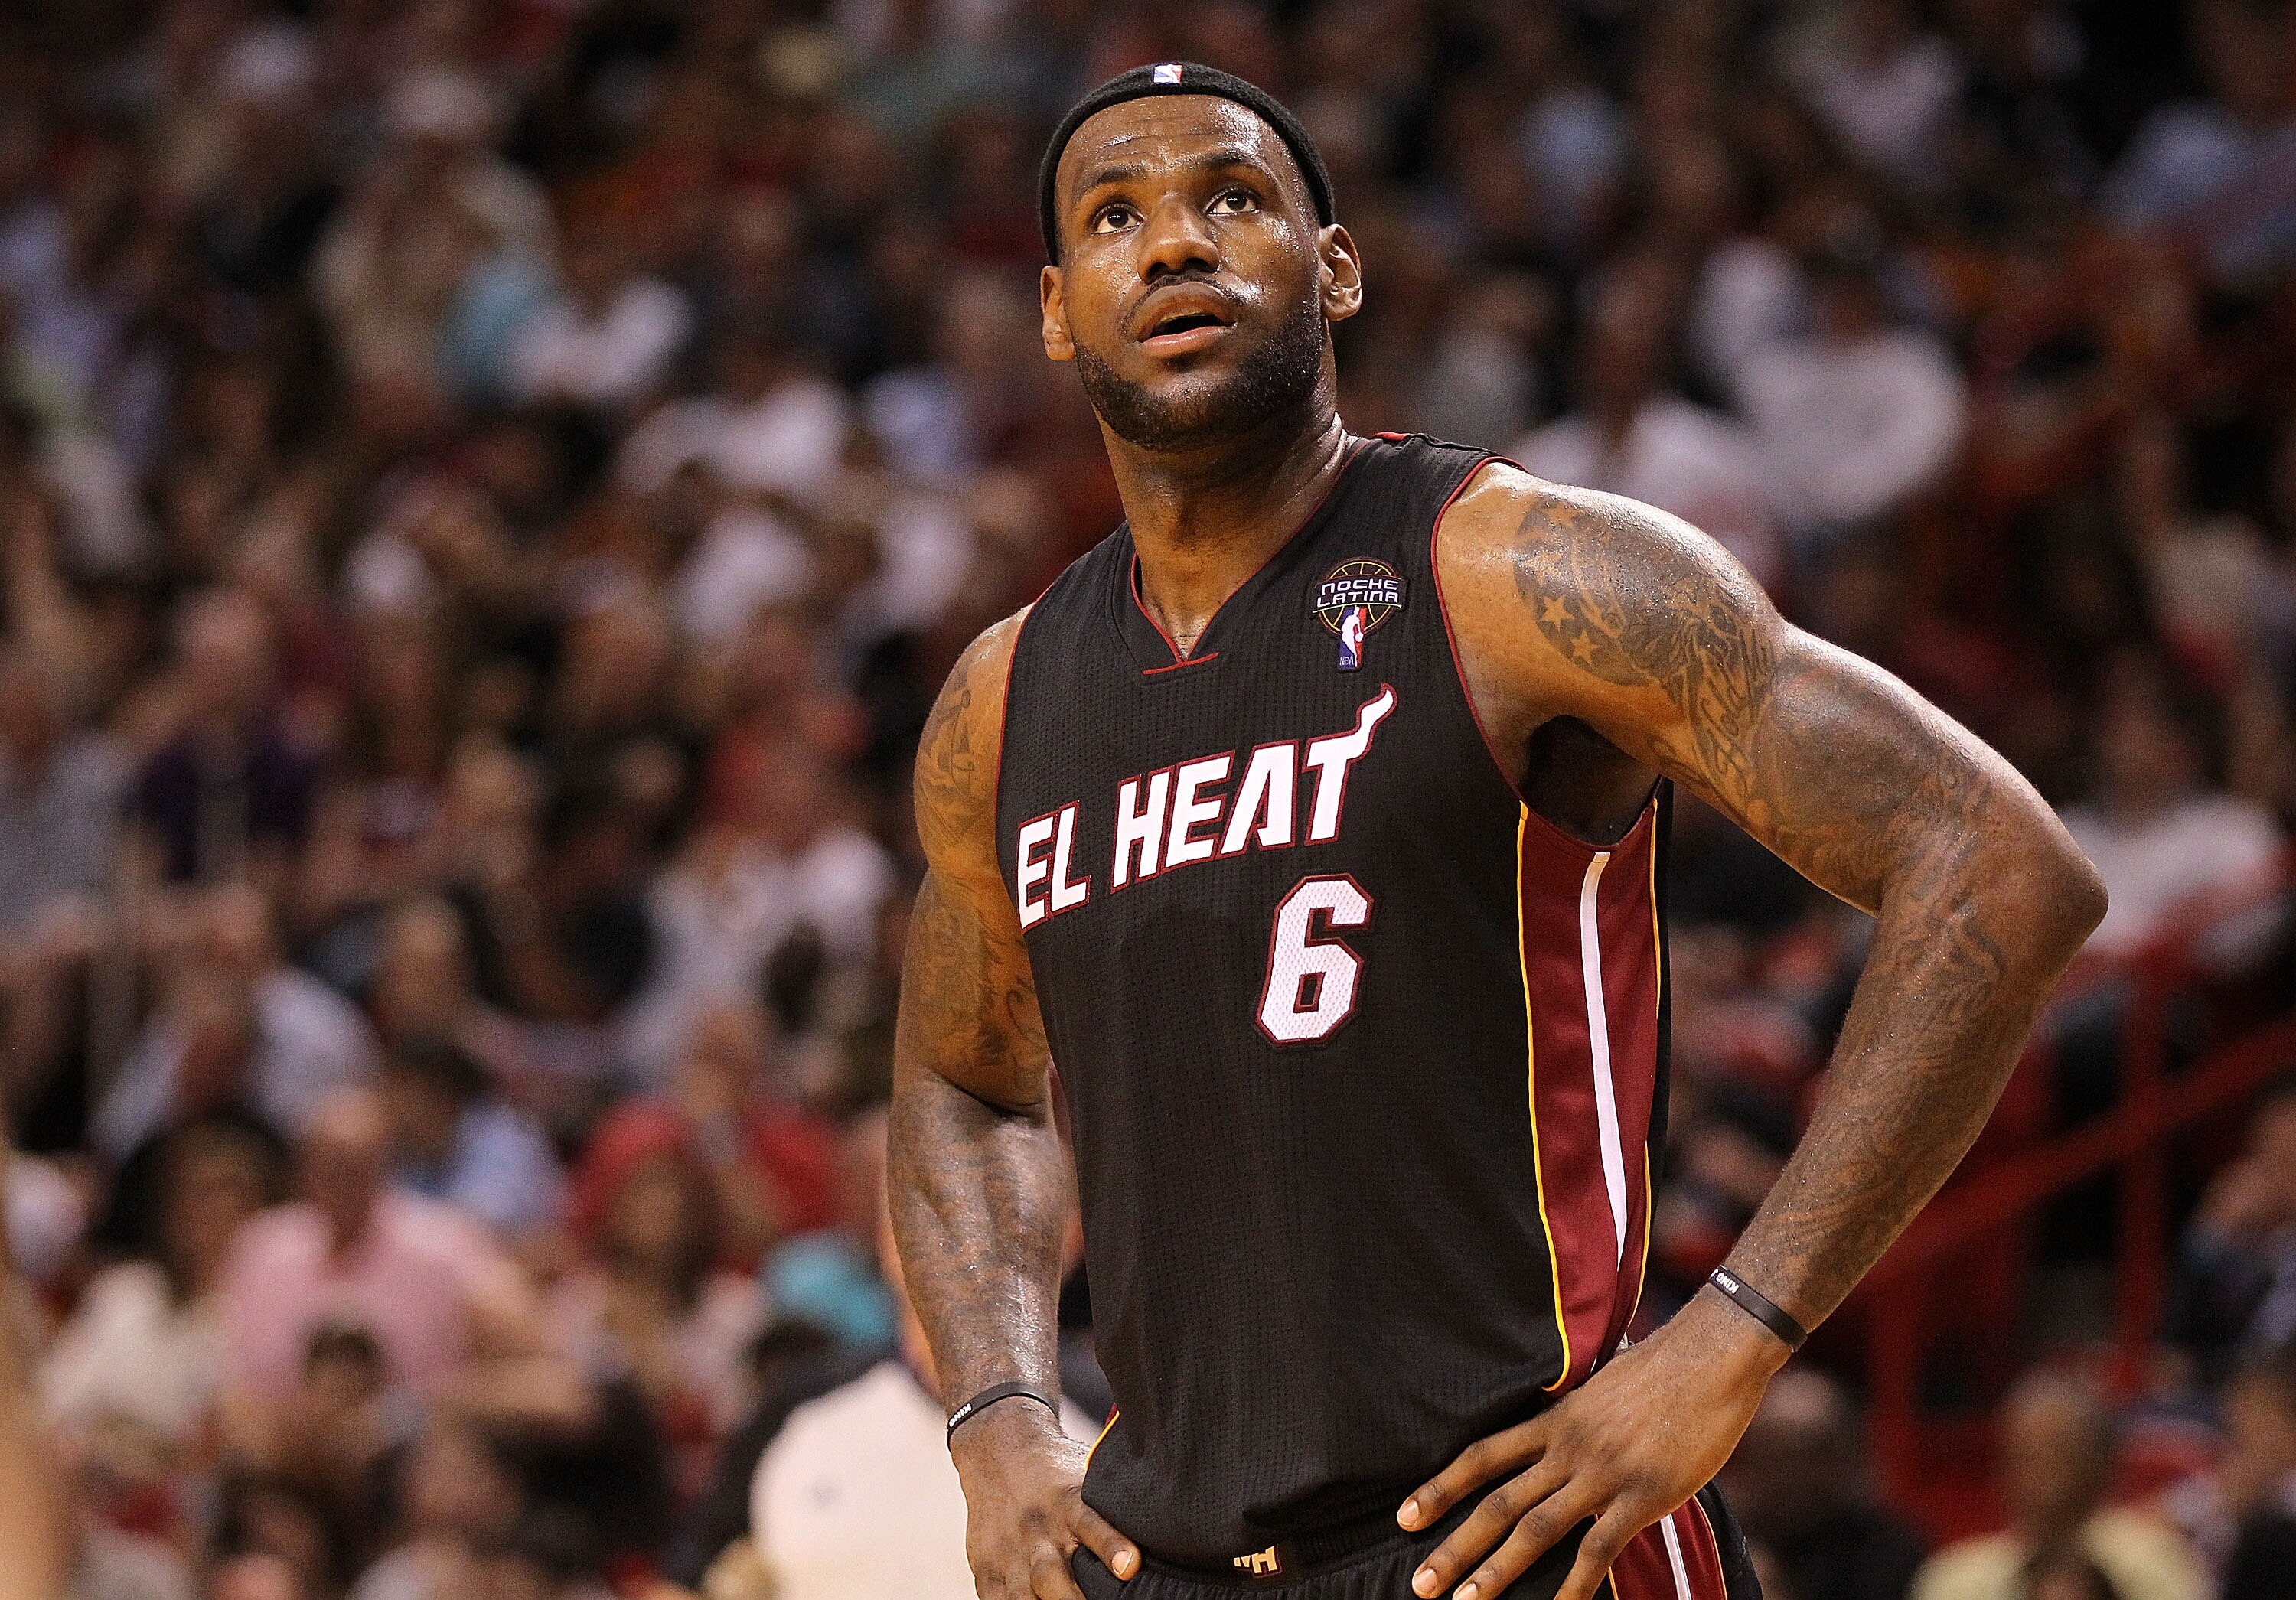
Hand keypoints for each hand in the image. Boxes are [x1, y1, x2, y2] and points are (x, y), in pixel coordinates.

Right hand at [949, 1397, 1140, 1597]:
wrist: (996, 1448)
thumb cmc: (1056, 1471)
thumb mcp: (1085, 1478)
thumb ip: (1116, 1507)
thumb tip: (1173, 1522)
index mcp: (1068, 1502)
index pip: (1093, 1524)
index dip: (1112, 1547)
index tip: (1131, 1567)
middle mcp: (1038, 1529)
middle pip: (1052, 1575)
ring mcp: (1008, 1551)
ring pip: (1023, 1596)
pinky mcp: (986, 1567)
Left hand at [1397, 1289, 1788, 1599]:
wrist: (1712, 1355)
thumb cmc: (1663, 1371)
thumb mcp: (1601, 1390)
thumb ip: (1574, 1421)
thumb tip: (1555, 1440)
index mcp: (1555, 1420)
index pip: (1482, 1456)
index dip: (1440, 1488)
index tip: (1405, 1517)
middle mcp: (1568, 1448)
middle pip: (1498, 1502)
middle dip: (1455, 1547)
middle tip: (1421, 1584)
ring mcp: (1603, 1473)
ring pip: (1536, 1529)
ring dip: (1497, 1571)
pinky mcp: (1643, 1495)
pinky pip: (1599, 1549)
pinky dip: (1575, 1586)